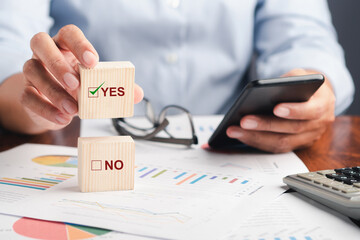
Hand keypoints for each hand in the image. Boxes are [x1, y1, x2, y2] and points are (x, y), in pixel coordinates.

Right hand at [21, 24, 142, 130]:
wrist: (55, 107)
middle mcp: (45, 53)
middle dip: (58, 63)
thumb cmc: (78, 89)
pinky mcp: (26, 93)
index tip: (93, 62)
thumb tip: (137, 94)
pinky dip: (46, 109)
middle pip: (40, 42)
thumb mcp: (95, 85)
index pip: (68, 33)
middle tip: (76, 84)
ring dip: (54, 91)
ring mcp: (32, 71)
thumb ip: (116, 88)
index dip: (80, 44)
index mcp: (65, 46)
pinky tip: (63, 118)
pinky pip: (28, 97)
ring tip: (73, 109)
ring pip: (33, 71)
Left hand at [226, 69, 334, 152]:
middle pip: (291, 129)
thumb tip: (263, 90)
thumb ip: (289, 81)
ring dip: (255, 137)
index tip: (275, 108)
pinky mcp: (295, 145)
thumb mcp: (300, 75)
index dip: (294, 111)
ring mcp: (308, 138)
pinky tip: (240, 135)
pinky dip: (256, 142)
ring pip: (281, 142)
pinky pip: (275, 147)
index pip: (310, 111)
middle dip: (265, 125)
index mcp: (324, 104)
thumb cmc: (303, 84)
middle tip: (243, 120)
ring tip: (234, 130)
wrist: (315, 97)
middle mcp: (319, 124)